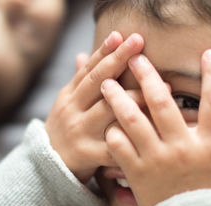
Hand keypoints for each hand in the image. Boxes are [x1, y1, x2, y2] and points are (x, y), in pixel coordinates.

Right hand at [45, 32, 145, 182]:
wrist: (48, 165)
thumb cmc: (66, 128)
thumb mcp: (67, 103)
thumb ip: (79, 81)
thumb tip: (82, 54)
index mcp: (69, 96)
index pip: (88, 70)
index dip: (104, 51)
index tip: (121, 35)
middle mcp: (72, 110)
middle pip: (97, 83)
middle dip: (118, 60)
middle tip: (139, 43)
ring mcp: (79, 132)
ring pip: (108, 110)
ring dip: (135, 97)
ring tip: (162, 86)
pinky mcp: (88, 154)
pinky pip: (114, 145)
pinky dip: (133, 137)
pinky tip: (154, 128)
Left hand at [101, 49, 210, 205]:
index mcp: (208, 146)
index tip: (208, 53)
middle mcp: (180, 148)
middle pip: (162, 103)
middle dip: (148, 76)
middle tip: (136, 58)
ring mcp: (156, 159)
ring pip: (133, 121)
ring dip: (119, 99)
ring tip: (107, 83)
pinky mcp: (136, 172)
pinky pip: (118, 147)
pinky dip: (112, 133)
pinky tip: (107, 125)